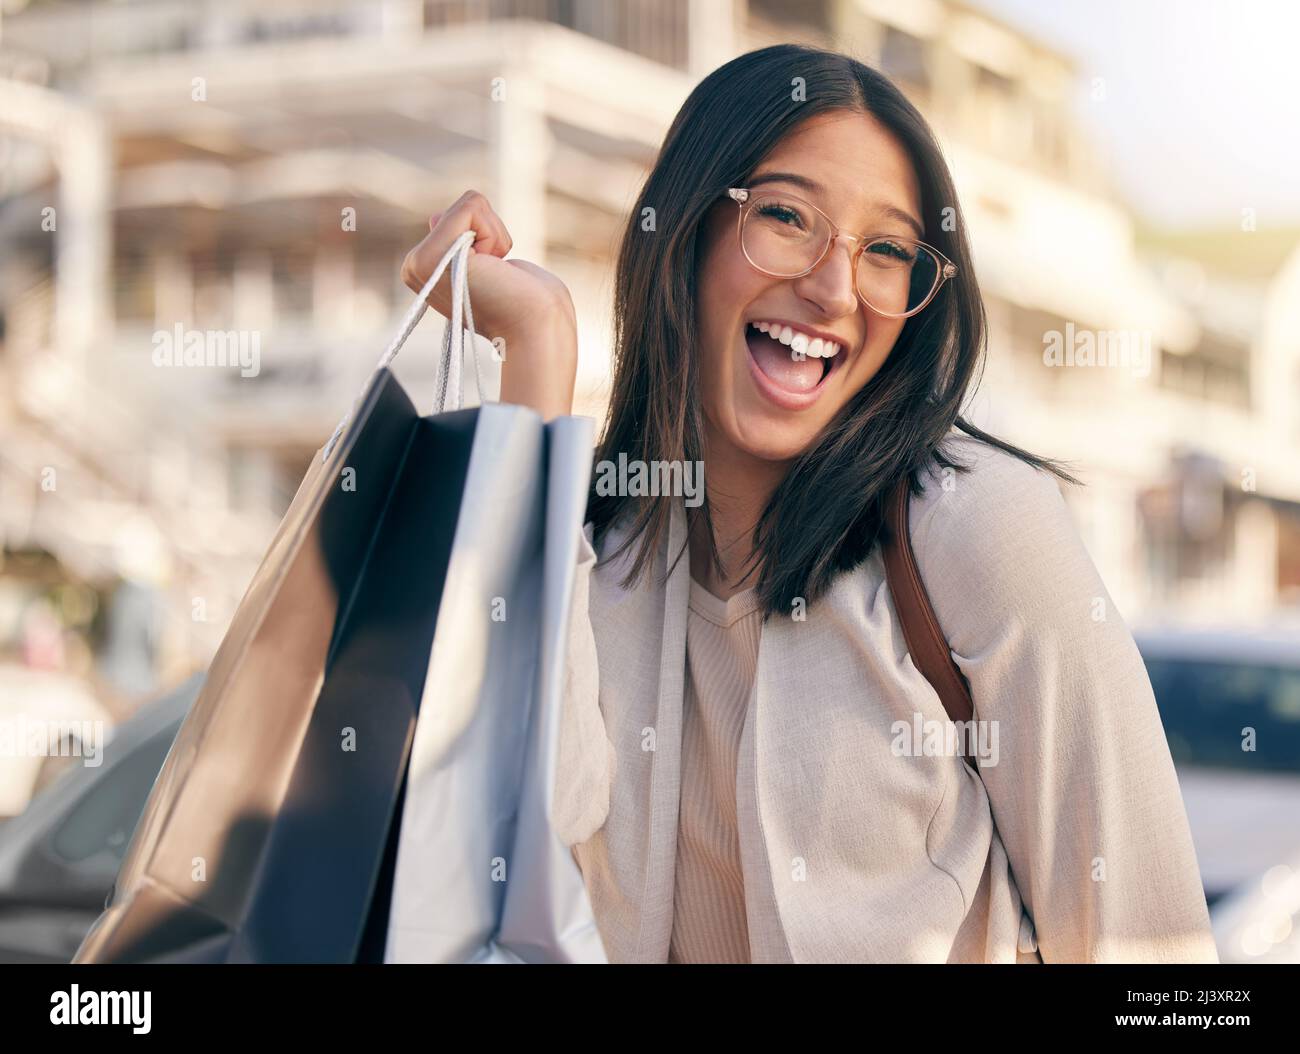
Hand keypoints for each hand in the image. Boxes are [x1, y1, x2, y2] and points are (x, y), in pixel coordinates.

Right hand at [400, 191, 577, 418]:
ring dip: (496, 236)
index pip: (459, 217)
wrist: (535, 329)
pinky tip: (495, 268)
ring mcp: (419, 263)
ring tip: (496, 274)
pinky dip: (496, 233)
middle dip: (491, 234)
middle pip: (462, 208)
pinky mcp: (431, 257)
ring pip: (469, 205)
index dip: (488, 238)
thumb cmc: (528, 304)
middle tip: (496, 275)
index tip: (493, 275)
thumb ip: (463, 243)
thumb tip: (434, 218)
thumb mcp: (491, 265)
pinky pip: (472, 206)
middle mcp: (415, 267)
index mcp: (427, 270)